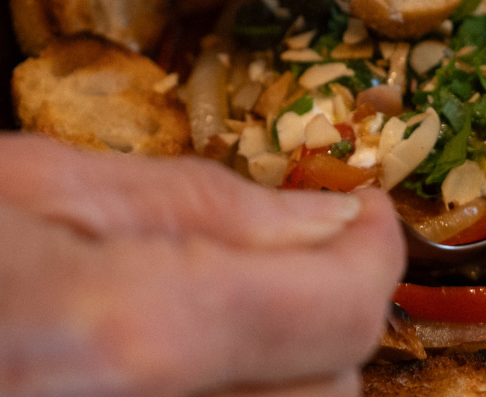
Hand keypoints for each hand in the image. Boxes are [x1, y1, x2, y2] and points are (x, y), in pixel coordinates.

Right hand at [0, 134, 404, 395]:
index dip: (375, 251)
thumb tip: (325, 216)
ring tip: (246, 297)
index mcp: (132, 328)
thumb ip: (195, 203)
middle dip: (339, 309)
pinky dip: (248, 387)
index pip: (338, 310)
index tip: (368, 210)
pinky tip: (202, 349)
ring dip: (297, 358)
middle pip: (330, 388)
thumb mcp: (34, 185)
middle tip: (308, 250)